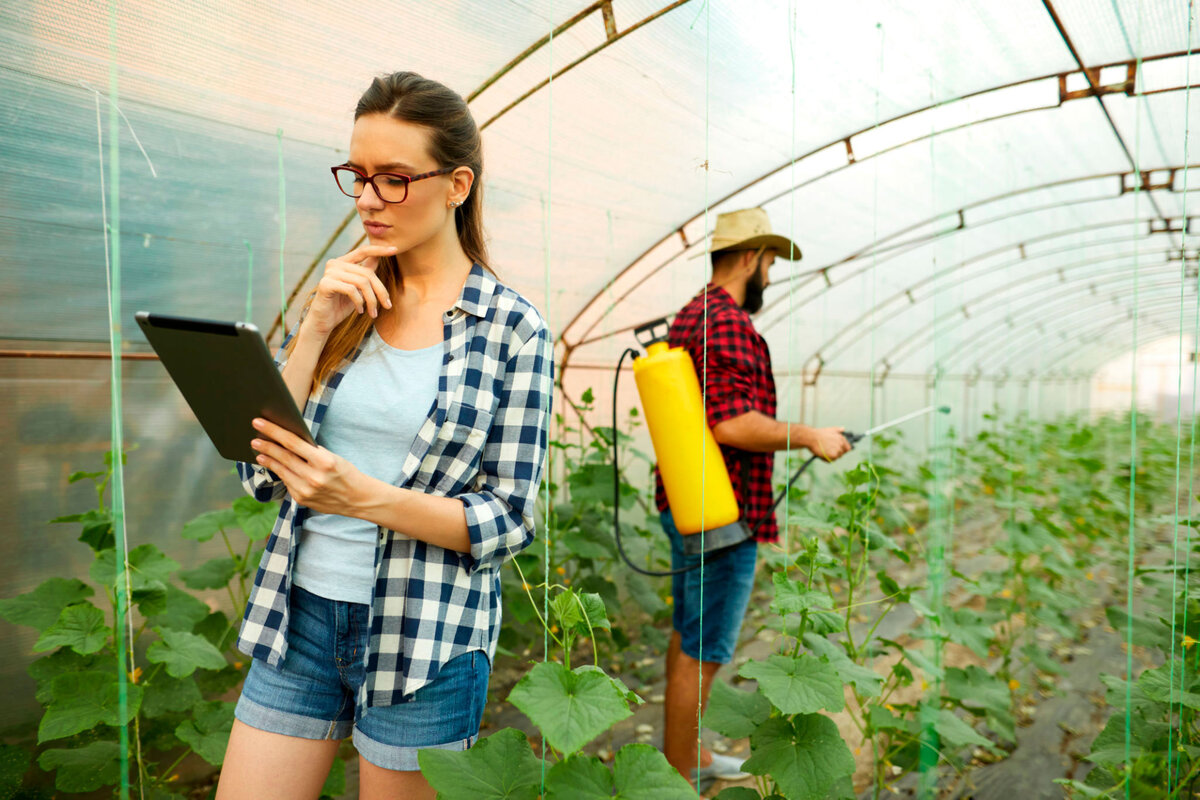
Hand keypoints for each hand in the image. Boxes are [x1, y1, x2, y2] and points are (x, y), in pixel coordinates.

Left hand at [250, 418, 365, 514]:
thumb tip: (288, 441)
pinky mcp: (301, 499)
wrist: (357, 498)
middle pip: (284, 457)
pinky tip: (274, 466)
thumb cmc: (345, 473)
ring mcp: (306, 490)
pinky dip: (280, 473)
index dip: (274, 432)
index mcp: (324, 462)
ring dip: (268, 461)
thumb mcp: (333, 457)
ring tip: (259, 452)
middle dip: (267, 446)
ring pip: (282, 471)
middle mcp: (314, 477)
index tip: (260, 423)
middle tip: (254, 439)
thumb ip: (312, 451)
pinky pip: (287, 482)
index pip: (293, 443)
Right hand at [304, 244, 396, 335]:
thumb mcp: (358, 288)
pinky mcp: (326, 284)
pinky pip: (351, 290)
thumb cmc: (342, 305)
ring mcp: (330, 272)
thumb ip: (365, 273)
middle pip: (368, 273)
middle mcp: (335, 263)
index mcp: (343, 262)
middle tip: (387, 306)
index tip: (395, 249)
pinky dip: (359, 302)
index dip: (379, 249)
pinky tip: (359, 311)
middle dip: (380, 291)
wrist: (324, 321)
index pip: (363, 251)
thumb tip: (378, 258)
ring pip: (362, 282)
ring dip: (371, 300)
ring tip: (373, 312)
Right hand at [809, 427, 851, 461]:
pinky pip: (831, 461)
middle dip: (835, 453)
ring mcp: (838, 450)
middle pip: (841, 454)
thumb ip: (838, 430)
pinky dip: (826, 460)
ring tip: (823, 452)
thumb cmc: (819, 433)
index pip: (848, 448)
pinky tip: (822, 455)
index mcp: (842, 438)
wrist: (811, 437)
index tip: (835, 450)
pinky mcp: (833, 455)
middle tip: (826, 451)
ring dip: (830, 457)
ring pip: (836, 458)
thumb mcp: (830, 429)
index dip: (842, 450)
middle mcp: (841, 444)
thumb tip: (843, 428)